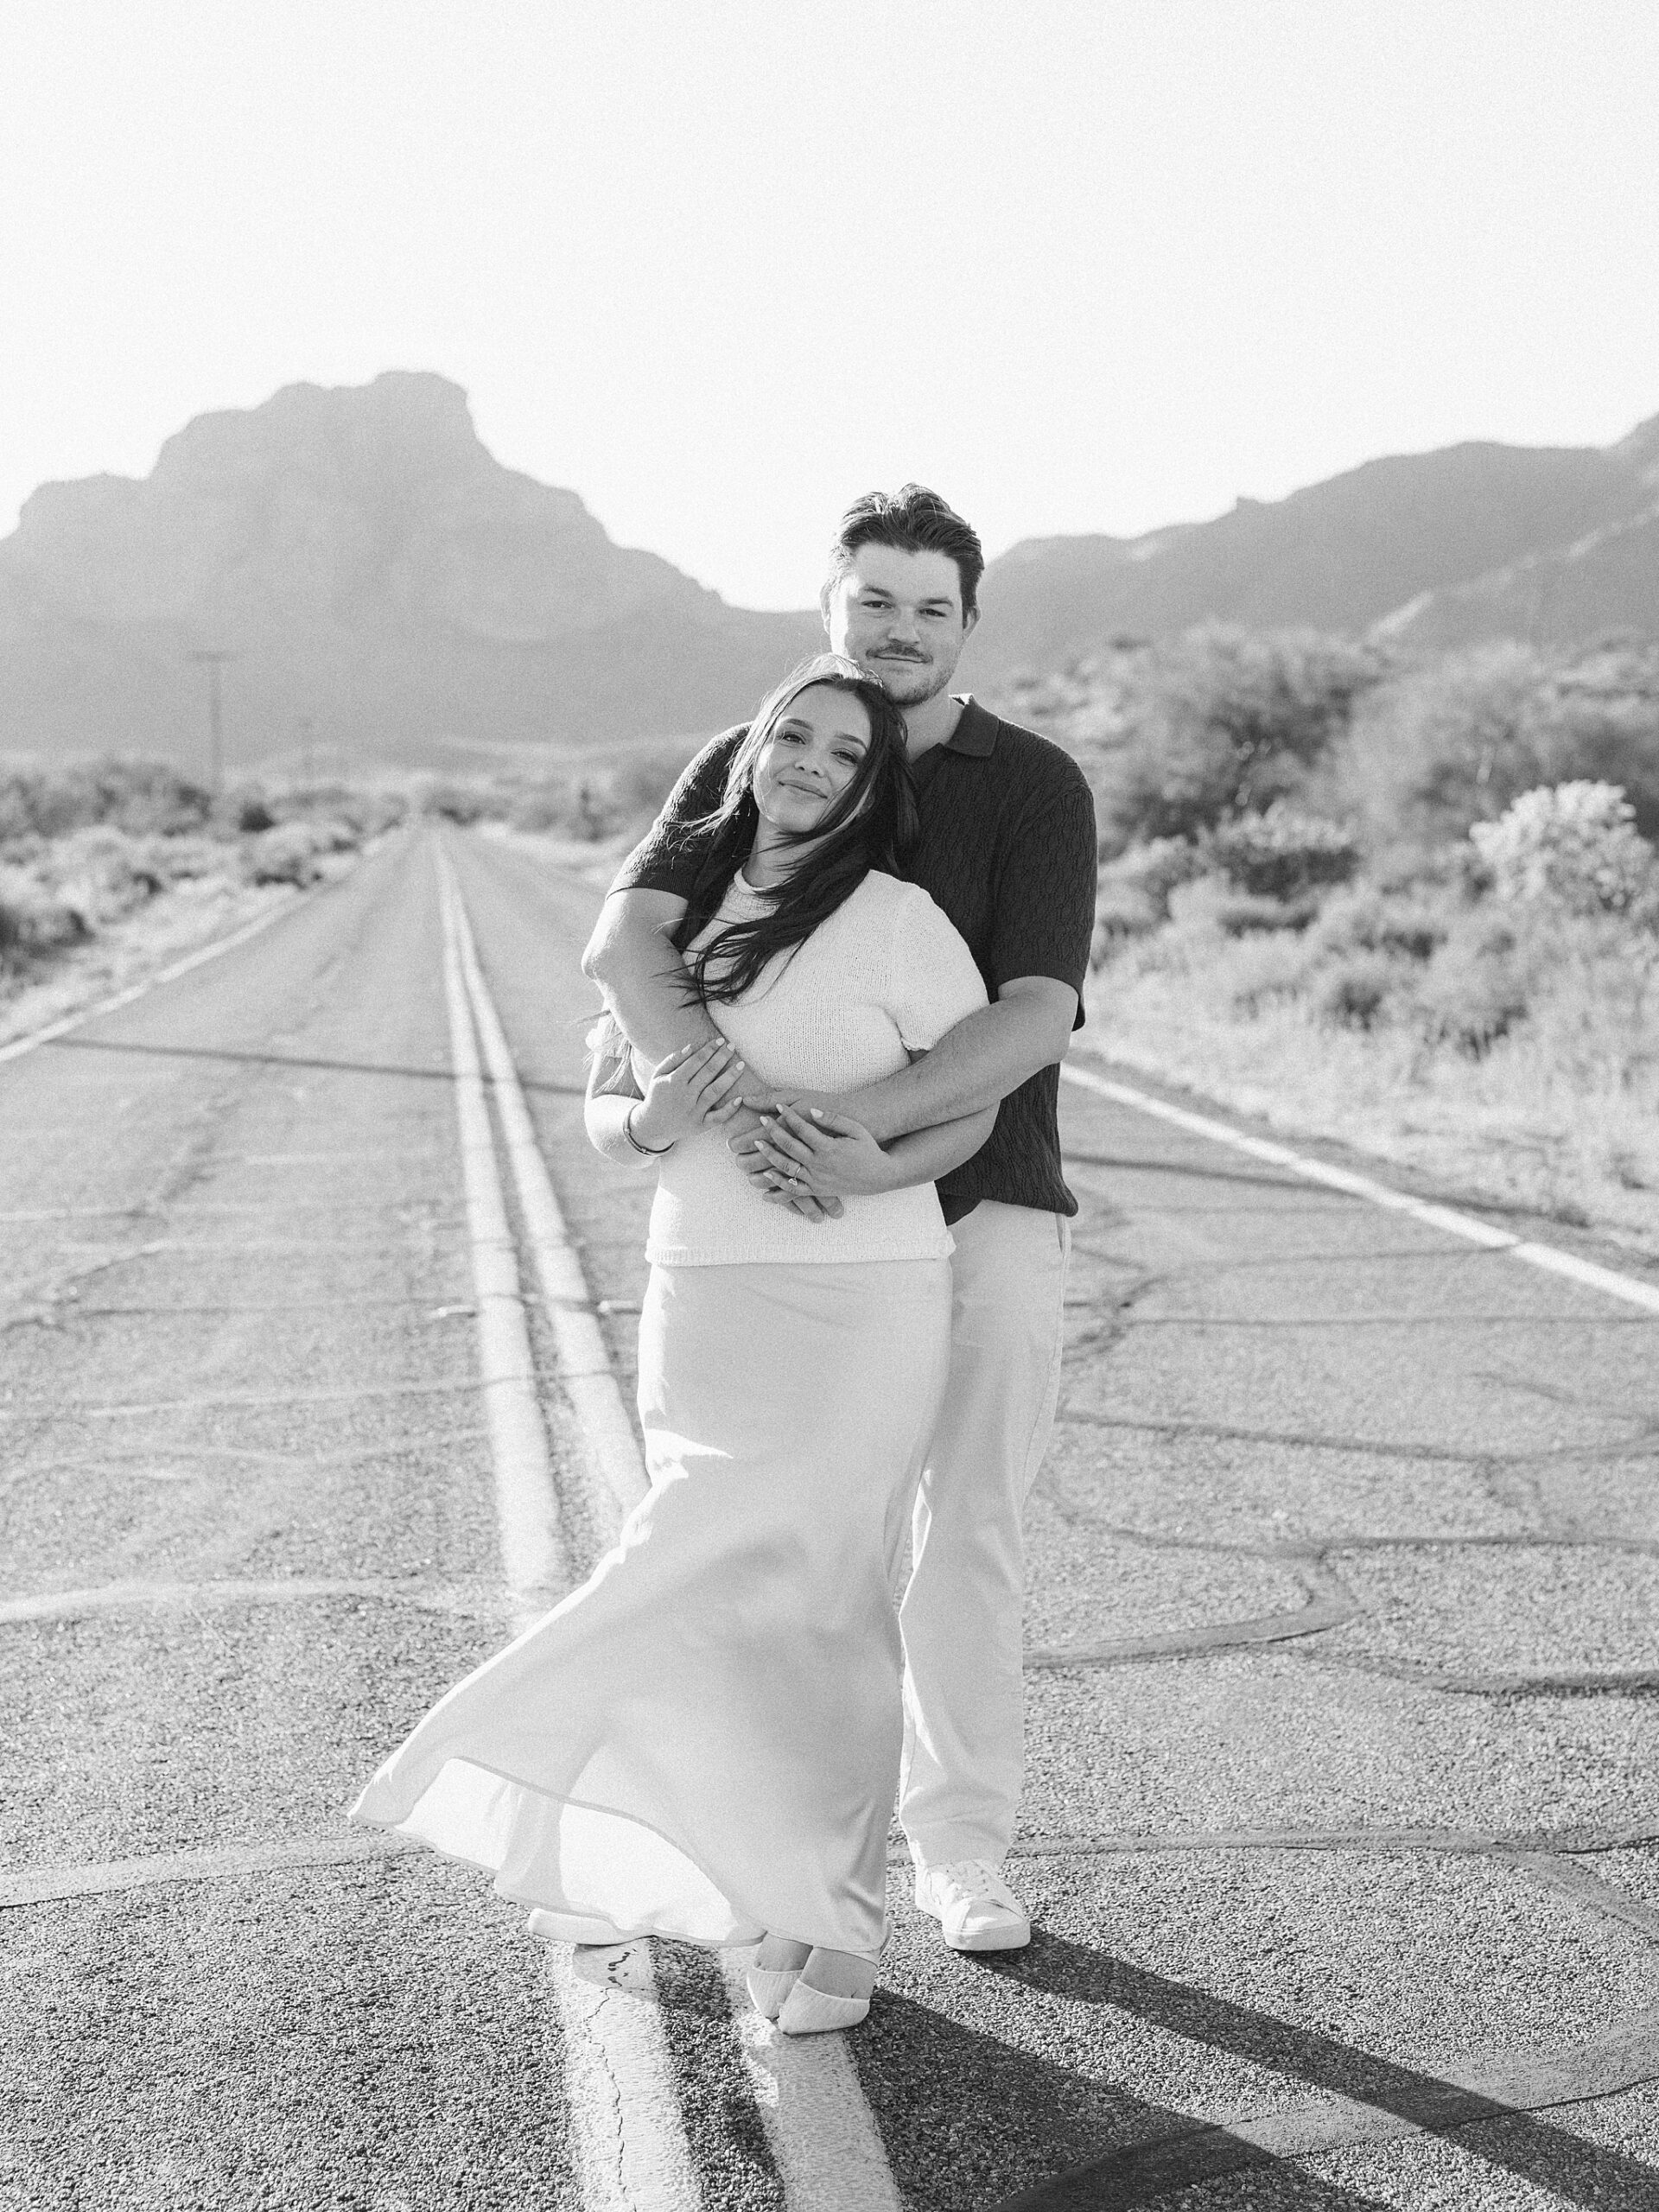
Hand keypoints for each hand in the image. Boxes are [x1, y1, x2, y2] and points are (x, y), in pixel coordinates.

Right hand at [631, 1039, 748, 1149]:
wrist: (653, 1126)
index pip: (696, 1061)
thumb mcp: (658, 1076)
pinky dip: (729, 1109)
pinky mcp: (700, 1126)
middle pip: (708, 1073)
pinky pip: (717, 1118)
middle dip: (722, 1058)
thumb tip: (691, 1046)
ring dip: (730, 1077)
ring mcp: (693, 1112)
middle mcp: (685, 1096)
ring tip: (741, 1065)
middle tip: (733, 1047)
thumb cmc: (658, 1096)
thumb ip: (672, 1060)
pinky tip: (740, 1098)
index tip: (720, 1040)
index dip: (709, 1049)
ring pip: (715, 1092)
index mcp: (674, 1082)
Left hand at [745, 1105, 896, 1199]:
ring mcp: (817, 1180)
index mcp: (829, 1148)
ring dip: (770, 1156)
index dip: (789, 1116)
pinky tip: (765, 1176)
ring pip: (787, 1168)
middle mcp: (820, 1165)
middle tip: (761, 1120)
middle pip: (790, 1146)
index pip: (803, 1129)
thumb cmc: (868, 1149)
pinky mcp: (817, 1190)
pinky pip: (794, 1190)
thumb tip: (811, 1111)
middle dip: (773, 1132)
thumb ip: (833, 1119)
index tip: (778, 1106)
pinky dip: (778, 1184)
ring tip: (757, 1145)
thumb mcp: (855, 1129)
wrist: (880, 1176)